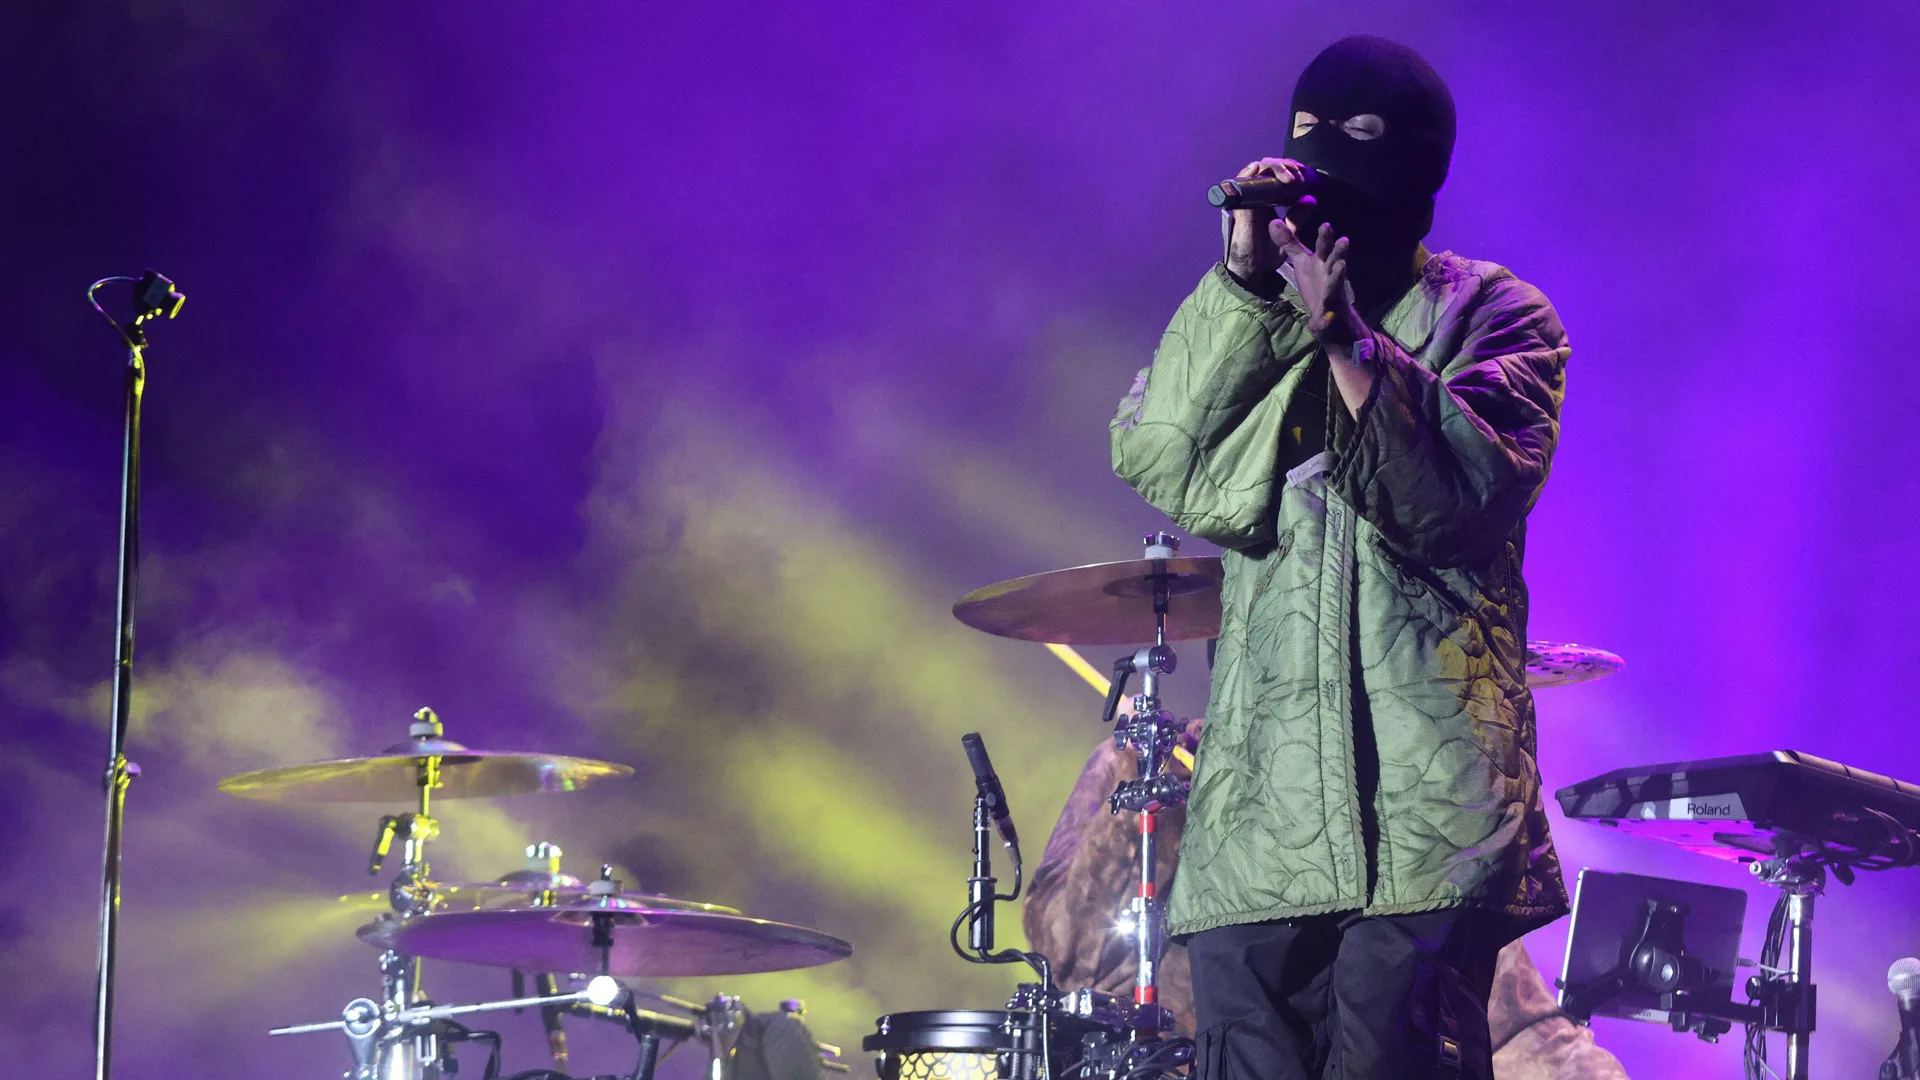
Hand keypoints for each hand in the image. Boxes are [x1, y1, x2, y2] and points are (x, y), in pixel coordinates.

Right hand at [1224, 158, 1313, 285]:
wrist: (1253, 273)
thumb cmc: (1266, 256)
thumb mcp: (1288, 235)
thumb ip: (1297, 218)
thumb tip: (1310, 198)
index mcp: (1267, 202)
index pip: (1277, 174)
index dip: (1290, 168)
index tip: (1304, 174)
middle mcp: (1256, 198)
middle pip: (1267, 168)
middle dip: (1284, 166)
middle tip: (1297, 176)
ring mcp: (1246, 202)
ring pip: (1255, 171)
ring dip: (1272, 168)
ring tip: (1288, 177)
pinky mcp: (1239, 210)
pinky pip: (1239, 186)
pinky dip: (1248, 173)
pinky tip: (1258, 168)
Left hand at [1277, 220, 1362, 346]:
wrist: (1329, 316)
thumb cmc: (1317, 282)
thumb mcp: (1303, 262)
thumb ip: (1290, 243)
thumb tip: (1273, 221)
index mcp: (1323, 261)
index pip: (1324, 246)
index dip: (1325, 237)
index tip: (1326, 225)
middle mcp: (1331, 274)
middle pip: (1336, 260)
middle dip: (1339, 251)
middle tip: (1343, 240)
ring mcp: (1332, 293)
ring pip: (1337, 284)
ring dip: (1339, 276)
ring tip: (1342, 266)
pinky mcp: (1329, 313)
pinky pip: (1328, 315)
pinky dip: (1327, 317)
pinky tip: (1326, 317)